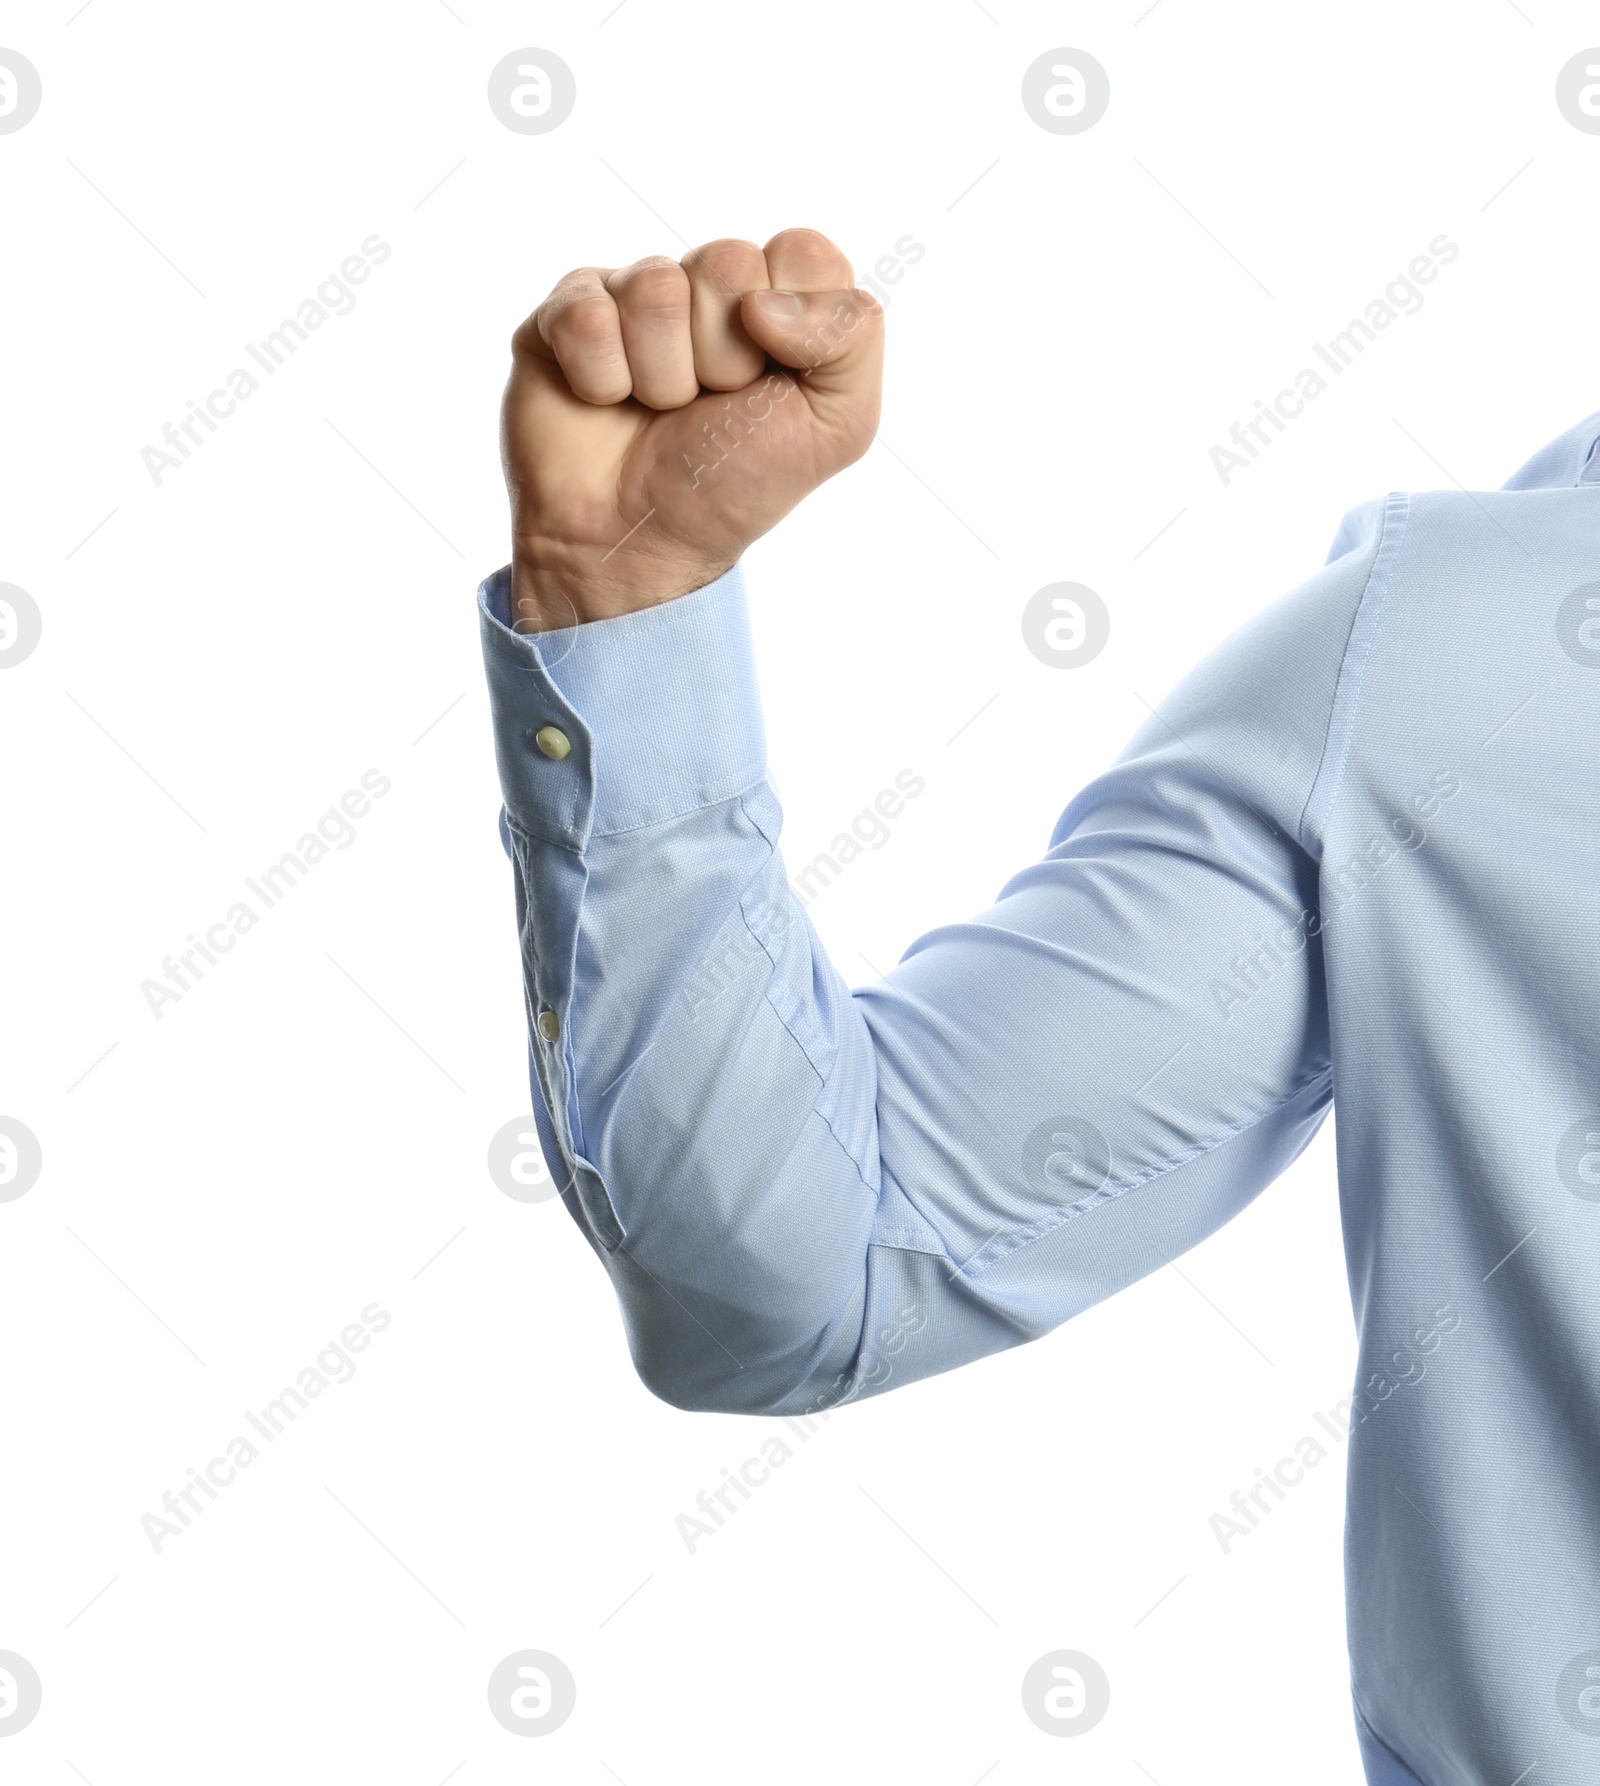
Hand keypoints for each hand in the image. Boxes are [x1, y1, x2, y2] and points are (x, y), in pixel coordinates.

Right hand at [500, 228, 883, 629]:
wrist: (642, 543)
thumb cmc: (735, 485)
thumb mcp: (837, 426)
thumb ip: (853, 336)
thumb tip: (764, 299)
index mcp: (777, 301)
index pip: (801, 252)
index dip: (792, 325)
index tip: (771, 382)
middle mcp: (705, 289)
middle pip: (727, 262)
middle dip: (725, 357)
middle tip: (709, 405)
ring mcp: (632, 296)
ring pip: (656, 289)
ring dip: (663, 377)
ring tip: (658, 411)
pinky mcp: (565, 314)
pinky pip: (587, 315)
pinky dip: (603, 380)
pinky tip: (606, 404)